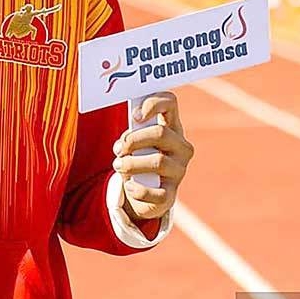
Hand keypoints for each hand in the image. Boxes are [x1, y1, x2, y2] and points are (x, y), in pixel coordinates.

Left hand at [112, 92, 193, 220]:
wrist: (145, 193)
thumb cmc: (139, 158)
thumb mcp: (135, 143)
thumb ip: (130, 136)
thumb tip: (123, 144)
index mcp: (172, 128)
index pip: (170, 103)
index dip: (152, 104)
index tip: (134, 116)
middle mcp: (181, 147)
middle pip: (160, 133)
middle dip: (134, 140)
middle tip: (119, 149)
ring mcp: (179, 171)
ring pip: (158, 162)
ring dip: (131, 163)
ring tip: (118, 165)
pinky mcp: (171, 195)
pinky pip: (158, 193)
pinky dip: (139, 190)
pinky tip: (129, 186)